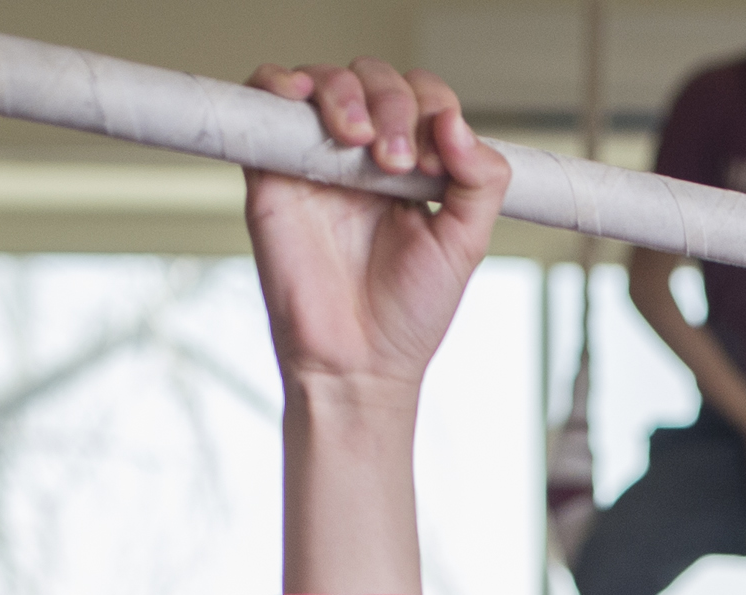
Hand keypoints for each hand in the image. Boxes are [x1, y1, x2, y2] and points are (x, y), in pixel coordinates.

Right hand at [242, 60, 507, 400]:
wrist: (355, 363)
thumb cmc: (407, 314)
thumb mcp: (465, 244)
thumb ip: (479, 181)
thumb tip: (457, 122)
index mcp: (412, 165)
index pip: (423, 98)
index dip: (431, 111)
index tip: (435, 166)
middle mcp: (363, 155)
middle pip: (375, 80)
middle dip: (393, 104)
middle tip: (396, 161)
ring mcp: (316, 157)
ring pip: (326, 80)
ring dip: (347, 94)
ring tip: (359, 141)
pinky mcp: (272, 170)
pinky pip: (265, 98)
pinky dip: (280, 82)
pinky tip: (302, 98)